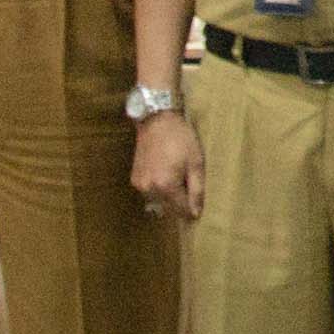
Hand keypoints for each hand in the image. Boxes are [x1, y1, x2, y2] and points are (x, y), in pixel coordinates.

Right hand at [131, 101, 205, 222]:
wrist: (156, 119)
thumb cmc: (180, 138)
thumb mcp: (196, 162)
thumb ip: (196, 190)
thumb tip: (196, 214)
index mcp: (166, 186)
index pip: (181, 211)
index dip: (192, 210)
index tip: (199, 203)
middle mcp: (149, 189)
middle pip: (169, 209)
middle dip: (181, 202)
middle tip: (188, 184)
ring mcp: (140, 184)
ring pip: (159, 202)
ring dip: (169, 197)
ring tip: (178, 176)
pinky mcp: (135, 178)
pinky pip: (150, 192)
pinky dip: (159, 189)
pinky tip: (166, 173)